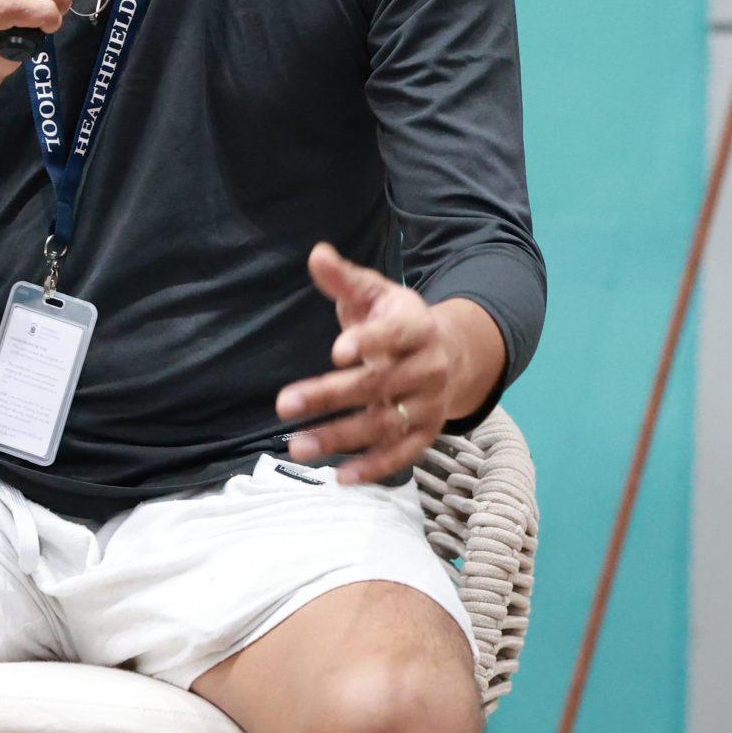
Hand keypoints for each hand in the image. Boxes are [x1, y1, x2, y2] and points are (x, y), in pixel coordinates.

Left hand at [274, 242, 452, 485]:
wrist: (448, 354)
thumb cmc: (396, 321)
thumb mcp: (374, 294)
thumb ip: (345, 279)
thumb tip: (316, 254)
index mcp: (416, 326)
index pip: (395, 334)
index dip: (368, 342)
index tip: (336, 351)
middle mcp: (428, 367)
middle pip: (378, 384)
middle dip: (330, 395)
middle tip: (283, 404)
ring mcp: (429, 404)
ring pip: (384, 424)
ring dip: (340, 437)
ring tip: (297, 446)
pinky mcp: (426, 433)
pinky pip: (401, 455)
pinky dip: (373, 468)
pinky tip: (340, 477)